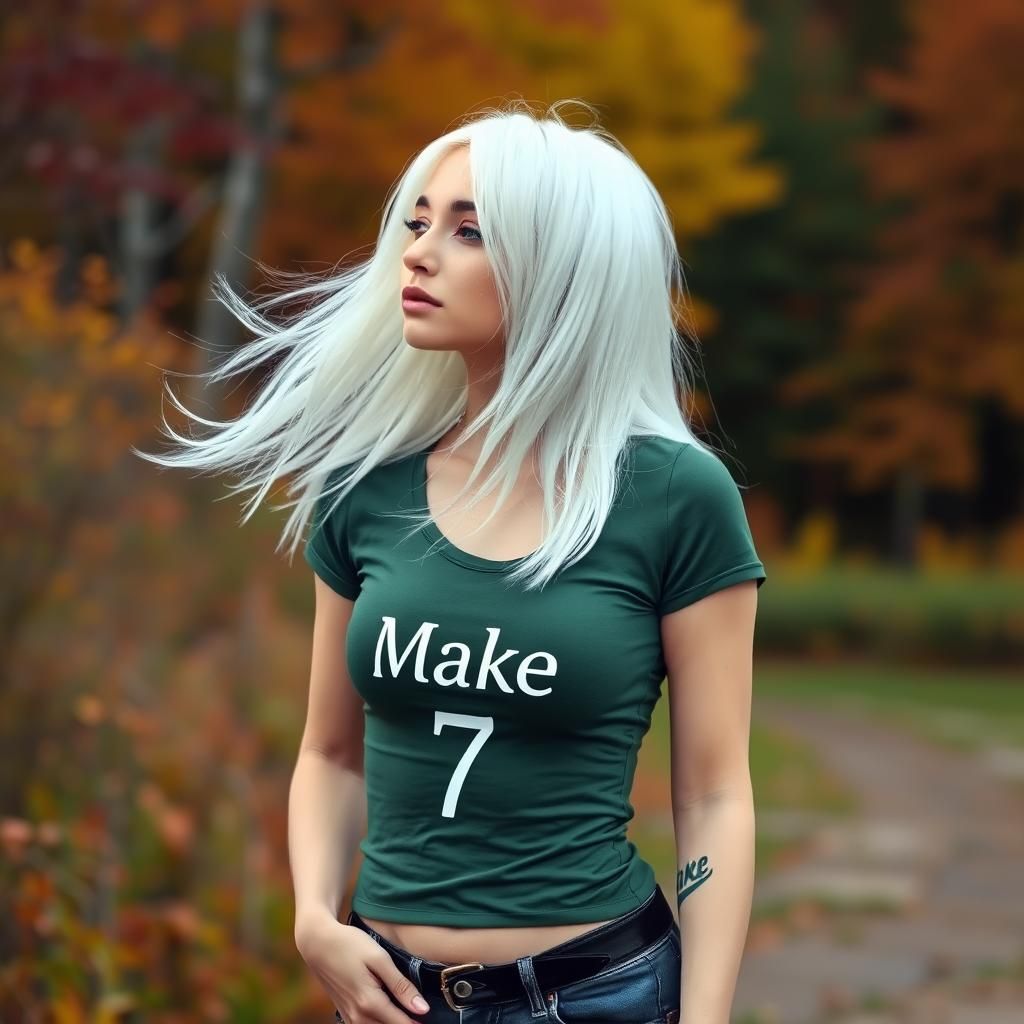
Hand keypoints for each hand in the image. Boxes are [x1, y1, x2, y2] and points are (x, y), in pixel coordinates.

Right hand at [297, 914, 429, 1022]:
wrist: (317, 943)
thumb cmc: (350, 945)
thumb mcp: (379, 958)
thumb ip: (401, 985)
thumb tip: (422, 1009)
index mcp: (370, 1003)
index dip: (419, 1023)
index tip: (432, 1019)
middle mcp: (358, 1016)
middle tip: (421, 1014)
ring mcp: (349, 1017)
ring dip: (393, 1023)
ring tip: (407, 1012)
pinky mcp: (345, 1013)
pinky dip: (379, 1023)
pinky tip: (390, 1011)